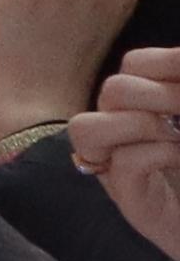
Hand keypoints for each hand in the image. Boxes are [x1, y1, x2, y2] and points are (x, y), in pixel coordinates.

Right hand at [76, 43, 179, 260]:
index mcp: (143, 109)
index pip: (135, 65)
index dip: (168, 60)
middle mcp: (121, 135)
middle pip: (113, 89)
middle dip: (162, 93)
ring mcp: (117, 169)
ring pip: (90, 127)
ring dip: (144, 123)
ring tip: (178, 134)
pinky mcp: (129, 200)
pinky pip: (124, 162)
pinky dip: (159, 153)